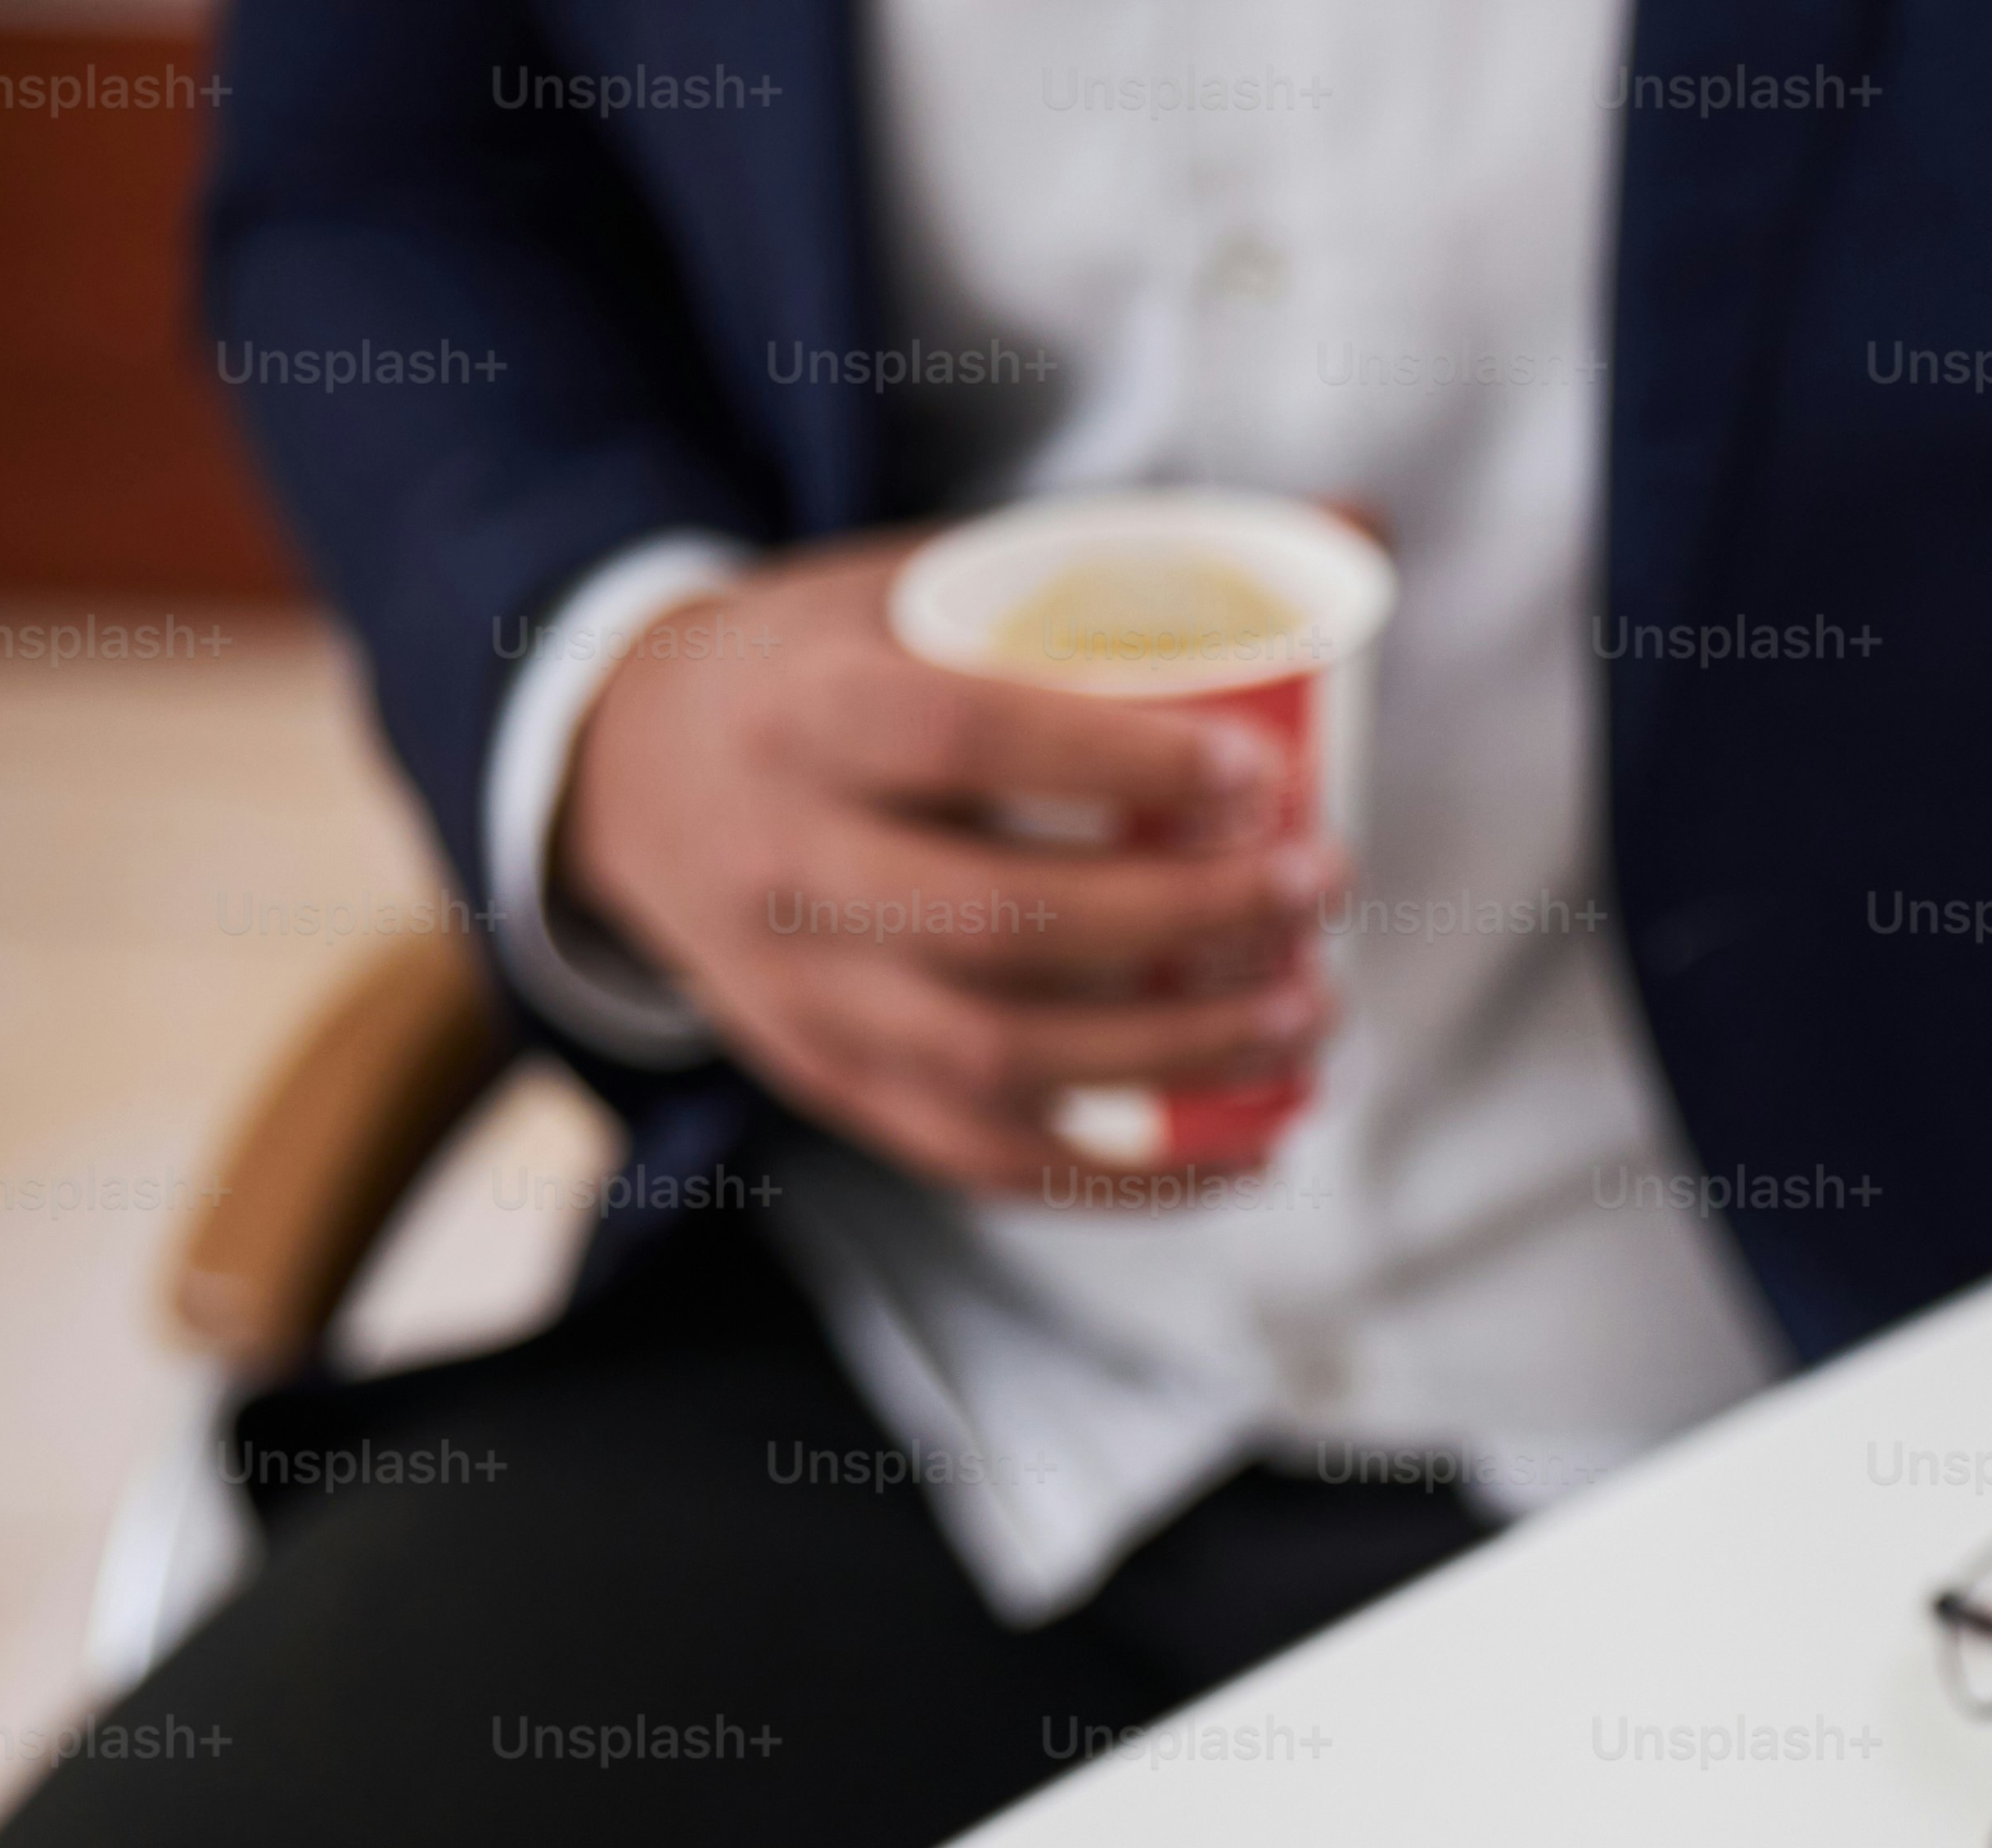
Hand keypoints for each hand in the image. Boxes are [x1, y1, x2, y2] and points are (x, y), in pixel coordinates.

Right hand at [553, 537, 1335, 1194]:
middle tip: (1321, 889)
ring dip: (1185, 1054)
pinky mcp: (832, 1083)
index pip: (964, 743)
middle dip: (1189, 917)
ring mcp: (802, 994)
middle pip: (1000, 920)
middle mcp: (786, 863)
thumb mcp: (923, 580)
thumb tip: (1356, 528)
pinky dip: (1130, 1175)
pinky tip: (1248, 1147)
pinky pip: (986, 1158)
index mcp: (806, 711)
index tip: (1262, 773)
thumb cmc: (834, 665)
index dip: (1123, 762)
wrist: (635, 771)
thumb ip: (1117, 566)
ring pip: (1002, 1058)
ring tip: (1310, 1013)